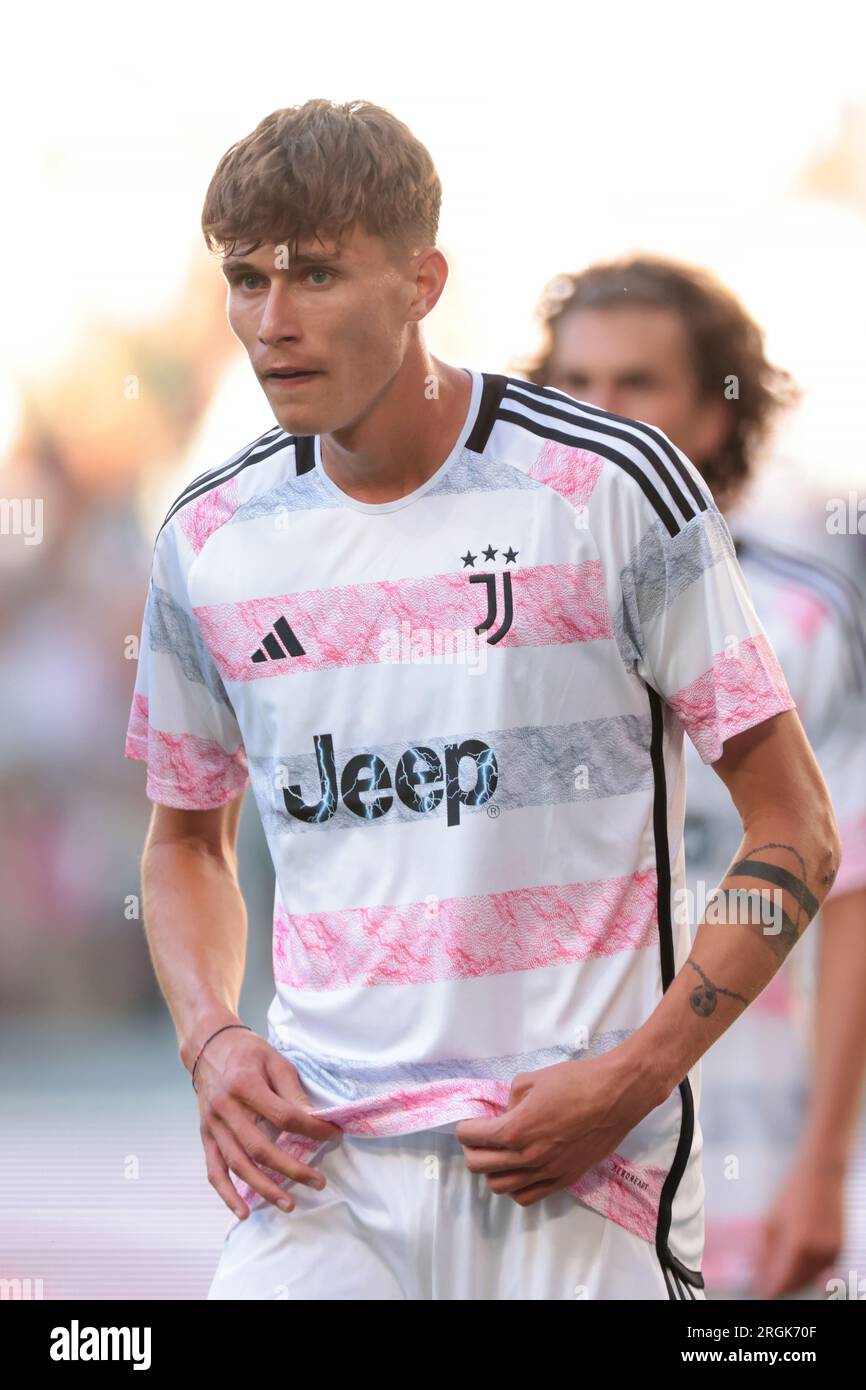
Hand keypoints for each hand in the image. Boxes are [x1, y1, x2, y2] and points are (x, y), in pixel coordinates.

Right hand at [194, 1027, 343, 1219]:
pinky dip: (227, 1194)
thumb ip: (293, 1091)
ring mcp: (213, 1125)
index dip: (311, 1129)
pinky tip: (244, 1212)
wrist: (209, 1047)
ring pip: (238, 1165)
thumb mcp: (275, 1060)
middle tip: (318, 1181)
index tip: (334, 1136)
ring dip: (263, 1188)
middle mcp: (226, 1108)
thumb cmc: (247, 1053)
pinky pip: (215, 1170)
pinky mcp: (206, 1136)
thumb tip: (316, 1119)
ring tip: (289, 1204)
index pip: (284, 1116)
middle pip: (260, 1148)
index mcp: (245, 1085)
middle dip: (291, 1169)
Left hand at [454, 1049, 658, 1205]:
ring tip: (498, 1156)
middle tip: (477, 1139)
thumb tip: (505, 1112)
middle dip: (472, 1151)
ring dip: (492, 1172)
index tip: (467, 1125)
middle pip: (481, 1167)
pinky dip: (516, 1186)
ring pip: (501, 1187)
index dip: (465, 1130)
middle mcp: (528, 1157)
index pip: (474, 1138)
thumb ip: (510, 1099)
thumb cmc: (575, 1081)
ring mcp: (547, 1173)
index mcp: (517, 1129)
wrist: (616, 1095)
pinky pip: (527, 1196)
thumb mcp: (531, 1079)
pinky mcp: (565, 1180)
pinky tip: (519, 1170)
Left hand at [751, 1151, 844, 1298]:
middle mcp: (818, 1252)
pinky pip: (820, 1269)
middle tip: (765, 1285)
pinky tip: (794, 1264)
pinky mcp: (838, 1249)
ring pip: (810, 1278)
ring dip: (794, 1280)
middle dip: (781, 1286)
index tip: (759, 1292)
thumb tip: (758, 1274)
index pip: (783, 1279)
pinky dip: (807, 1271)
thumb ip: (764, 1250)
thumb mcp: (771, 1219)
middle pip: (797, 1283)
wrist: (822, 1175)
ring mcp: (831, 1252)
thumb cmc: (793, 1192)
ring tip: (776, 1274)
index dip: (770, 1289)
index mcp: (798, 1243)